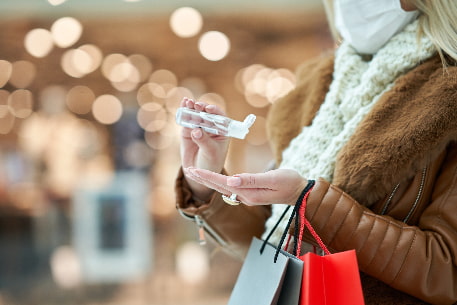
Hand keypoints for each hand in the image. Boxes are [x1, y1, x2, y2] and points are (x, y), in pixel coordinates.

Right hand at [180, 98, 229, 199]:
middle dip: (202, 108)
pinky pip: (186, 120)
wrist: (198, 172)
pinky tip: (182, 105)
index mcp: (222, 131)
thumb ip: (204, 141)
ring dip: (192, 107)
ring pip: (196, 115)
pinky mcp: (188, 131)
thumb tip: (196, 131)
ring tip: (188, 102)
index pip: (221, 118)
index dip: (215, 112)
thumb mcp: (211, 153)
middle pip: (207, 114)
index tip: (209, 109)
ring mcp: (199, 128)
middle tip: (197, 105)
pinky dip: (184, 112)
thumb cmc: (210, 163)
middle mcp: (211, 127)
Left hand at [183, 167, 308, 205]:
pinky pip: (231, 187)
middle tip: (188, 169)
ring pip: (224, 188)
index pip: (223, 183)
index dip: (208, 176)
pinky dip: (220, 181)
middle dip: (204, 178)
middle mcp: (245, 197)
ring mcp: (248, 196)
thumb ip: (251, 180)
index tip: (194, 169)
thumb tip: (231, 180)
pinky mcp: (251, 193)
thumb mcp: (272, 179)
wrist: (301, 192)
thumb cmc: (289, 182)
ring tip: (197, 172)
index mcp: (248, 193)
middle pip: (220, 187)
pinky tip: (216, 179)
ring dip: (210, 180)